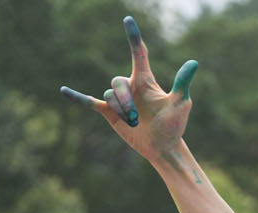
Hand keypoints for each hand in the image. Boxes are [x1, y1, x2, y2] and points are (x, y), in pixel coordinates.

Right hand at [59, 15, 197, 163]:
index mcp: (145, 80)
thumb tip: (193, 62)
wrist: (164, 147)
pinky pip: (90, 102)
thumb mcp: (180, 103)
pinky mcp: (109, 113)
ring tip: (134, 123)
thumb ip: (182, 83)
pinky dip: (77, 97)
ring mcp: (119, 100)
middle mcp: (130, 87)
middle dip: (125, 101)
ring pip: (109, 96)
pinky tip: (64, 91)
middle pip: (117, 82)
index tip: (128, 20)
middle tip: (138, 117)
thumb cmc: (174, 125)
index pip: (138, 54)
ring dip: (121, 111)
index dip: (133, 37)